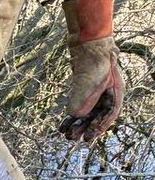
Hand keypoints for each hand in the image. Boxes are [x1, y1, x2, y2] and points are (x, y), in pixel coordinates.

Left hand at [59, 0, 124, 141]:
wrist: (88, 40)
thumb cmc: (93, 59)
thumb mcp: (88, 82)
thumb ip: (82, 100)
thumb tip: (73, 116)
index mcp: (116, 93)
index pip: (109, 116)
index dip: (98, 128)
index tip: (87, 138)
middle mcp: (108, 92)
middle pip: (97, 115)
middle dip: (85, 128)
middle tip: (72, 139)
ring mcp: (97, 89)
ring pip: (87, 111)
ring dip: (77, 123)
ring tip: (65, 134)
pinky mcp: (85, 85)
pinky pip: (80, 103)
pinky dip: (72, 113)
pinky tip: (63, 122)